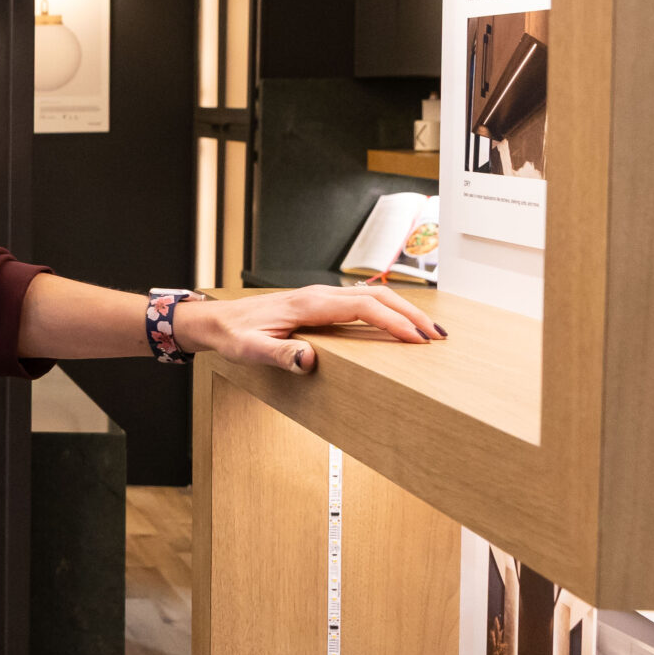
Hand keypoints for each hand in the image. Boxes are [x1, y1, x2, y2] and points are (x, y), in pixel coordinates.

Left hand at [177, 283, 442, 373]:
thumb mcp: (250, 349)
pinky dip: (386, 310)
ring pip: (372, 296)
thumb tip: (308, 359)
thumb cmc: (232, 334)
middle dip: (411, 314)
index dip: (394, 322)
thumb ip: (279, 355)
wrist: (215, 321)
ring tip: (428, 332)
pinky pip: (361, 302)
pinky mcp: (319, 304)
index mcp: (309, 304)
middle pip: (377, 296)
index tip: (418, 339)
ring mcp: (320, 297)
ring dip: (403, 310)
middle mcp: (318, 295)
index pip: (364, 308)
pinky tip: (397, 324)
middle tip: (438, 337)